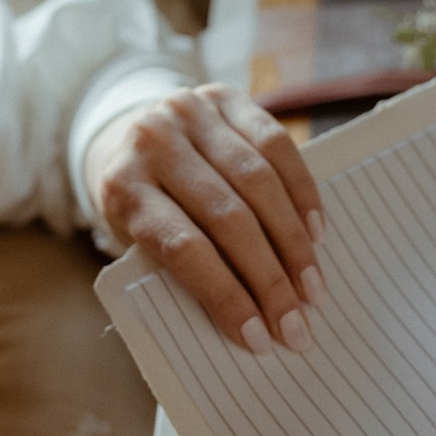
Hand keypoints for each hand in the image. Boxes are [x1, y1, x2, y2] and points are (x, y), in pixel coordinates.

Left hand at [85, 84, 324, 353]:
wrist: (120, 137)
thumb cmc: (137, 207)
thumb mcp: (135, 240)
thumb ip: (178, 267)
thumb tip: (249, 319)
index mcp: (123, 188)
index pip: (183, 248)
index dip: (226, 294)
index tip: (258, 339)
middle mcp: (154, 143)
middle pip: (228, 217)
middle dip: (270, 279)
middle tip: (296, 326)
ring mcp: (190, 113)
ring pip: (259, 182)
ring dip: (293, 243)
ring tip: (312, 288)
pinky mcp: (223, 96)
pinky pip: (275, 144)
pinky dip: (301, 192)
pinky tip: (315, 232)